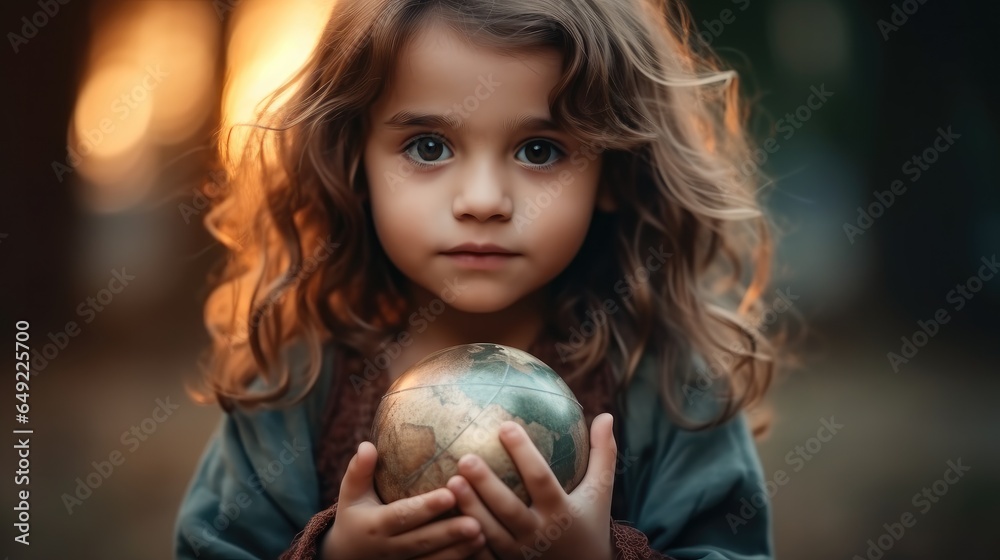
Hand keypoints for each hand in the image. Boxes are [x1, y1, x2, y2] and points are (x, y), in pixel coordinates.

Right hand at [322, 441, 486, 559]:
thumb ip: (359, 471)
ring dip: (458, 550)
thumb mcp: (350, 496)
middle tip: (476, 522)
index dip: (426, 507)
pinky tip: (479, 551)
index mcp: (376, 525)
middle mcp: (389, 549)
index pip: (403, 515)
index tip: (449, 494)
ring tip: (482, 535)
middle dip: (449, 533)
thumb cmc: (353, 518)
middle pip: (422, 541)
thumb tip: (367, 445)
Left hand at [446, 413, 616, 559]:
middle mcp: (539, 534)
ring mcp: (520, 554)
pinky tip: (446, 516)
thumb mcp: (600, 492)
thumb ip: (602, 454)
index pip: (540, 478)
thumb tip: (607, 415)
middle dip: (486, 484)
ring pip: (490, 532)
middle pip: (508, 508)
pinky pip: (482, 555)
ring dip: (470, 508)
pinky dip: (464, 538)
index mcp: (561, 511)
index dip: (523, 452)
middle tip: (465, 458)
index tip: (505, 425)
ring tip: (450, 482)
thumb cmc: (590, 524)